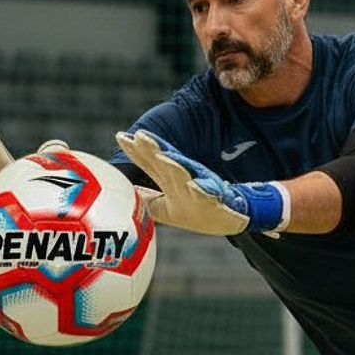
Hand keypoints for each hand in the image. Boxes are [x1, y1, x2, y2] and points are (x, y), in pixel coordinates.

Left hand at [115, 130, 289, 236]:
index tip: (121, 137)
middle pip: (165, 162)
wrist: (234, 218)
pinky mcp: (216, 199)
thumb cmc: (199, 212)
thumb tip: (126, 195)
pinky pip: (209, 194)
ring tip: (162, 156)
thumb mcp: (168, 208)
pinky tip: (196, 186)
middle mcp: (185, 180)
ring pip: (186, 175)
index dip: (136, 150)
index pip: (151, 163)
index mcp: (172, 181)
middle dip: (153, 150)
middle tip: (138, 136)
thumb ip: (147, 198)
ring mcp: (201, 188)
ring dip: (174, 164)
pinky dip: (203, 189)